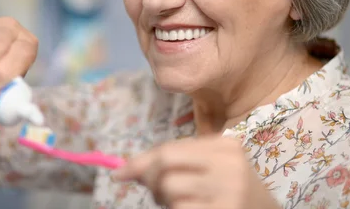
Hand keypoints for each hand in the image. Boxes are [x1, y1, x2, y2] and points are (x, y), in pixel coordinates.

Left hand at [112, 136, 279, 208]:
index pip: (170, 149)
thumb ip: (175, 163)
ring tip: (178, 204)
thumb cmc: (231, 192)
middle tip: (153, 193)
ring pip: (170, 189)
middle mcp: (230, 166)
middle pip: (165, 164)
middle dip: (149, 178)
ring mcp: (230, 192)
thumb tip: (125, 170)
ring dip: (164, 200)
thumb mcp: (210, 169)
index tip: (119, 173)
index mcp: (226, 146)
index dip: (140, 161)